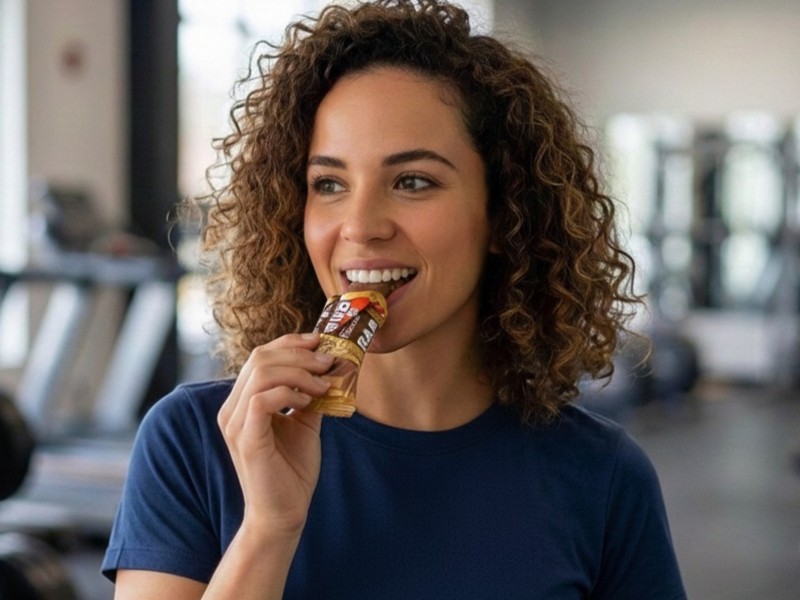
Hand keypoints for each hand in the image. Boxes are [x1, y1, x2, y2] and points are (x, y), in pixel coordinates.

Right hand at [217, 332, 333, 538]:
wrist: (284, 512)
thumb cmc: (292, 470)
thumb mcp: (305, 422)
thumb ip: (310, 394)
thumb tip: (331, 367)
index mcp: (242, 401)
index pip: (261, 356)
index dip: (290, 342)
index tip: (320, 340)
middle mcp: (232, 408)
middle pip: (260, 357)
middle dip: (299, 353)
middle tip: (328, 361)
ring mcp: (235, 423)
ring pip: (261, 373)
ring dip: (299, 372)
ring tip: (323, 383)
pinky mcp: (245, 437)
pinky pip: (262, 399)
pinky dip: (290, 393)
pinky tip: (308, 401)